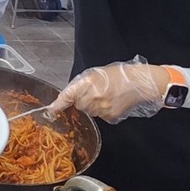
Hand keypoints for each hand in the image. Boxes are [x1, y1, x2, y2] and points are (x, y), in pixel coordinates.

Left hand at [51, 61, 166, 121]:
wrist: (138, 82)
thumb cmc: (118, 75)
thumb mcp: (95, 73)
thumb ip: (81, 84)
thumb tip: (70, 95)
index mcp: (87, 83)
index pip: (67, 95)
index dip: (58, 104)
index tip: (51, 110)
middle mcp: (92, 97)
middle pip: (79, 105)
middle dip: (83, 100)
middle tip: (96, 91)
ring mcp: (101, 109)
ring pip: (89, 111)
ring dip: (93, 105)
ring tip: (106, 95)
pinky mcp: (109, 117)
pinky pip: (100, 116)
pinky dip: (103, 110)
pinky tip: (112, 101)